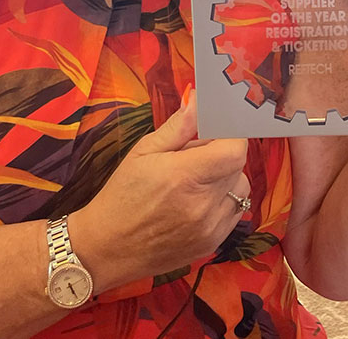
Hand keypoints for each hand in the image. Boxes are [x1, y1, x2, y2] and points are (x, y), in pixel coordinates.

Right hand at [70, 90, 248, 289]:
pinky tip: (197, 201)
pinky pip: (234, 212)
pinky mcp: (212, 244)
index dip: (231, 136)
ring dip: (226, 178)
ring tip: (196, 180)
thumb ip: (178, 125)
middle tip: (195, 156)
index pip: (235, 150)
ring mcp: (210, 228)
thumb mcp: (144, 151)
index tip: (217, 131)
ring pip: (240, 189)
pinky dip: (223, 201)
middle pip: (237, 166)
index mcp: (185, 176)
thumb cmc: (122, 193)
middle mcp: (203, 205)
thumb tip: (200, 100)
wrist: (108, 247)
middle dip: (223, 153)